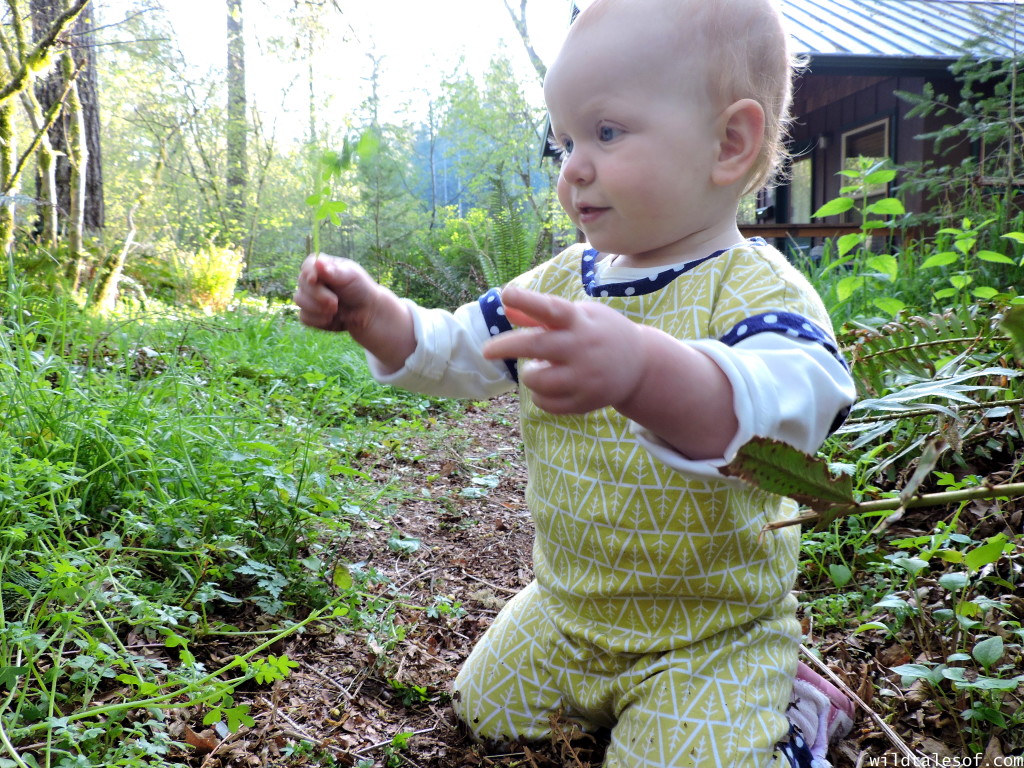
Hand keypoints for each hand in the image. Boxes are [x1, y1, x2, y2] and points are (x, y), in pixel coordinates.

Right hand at [293, 254, 382, 333]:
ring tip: (336, 310)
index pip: (307, 265)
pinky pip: (304, 317)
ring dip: (318, 308)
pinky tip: (331, 319)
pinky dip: (318, 320)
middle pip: (302, 283)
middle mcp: (312, 280)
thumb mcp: (352, 276)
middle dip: (318, 295)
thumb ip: (334, 271)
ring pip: (299, 301)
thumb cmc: (361, 289)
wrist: (367, 313)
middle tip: (335, 302)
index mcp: (322, 266)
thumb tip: (317, 262)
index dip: (308, 272)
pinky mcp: (309, 314)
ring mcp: (309, 297)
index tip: (314, 280)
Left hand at [482, 285, 647, 414]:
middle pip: (536, 346)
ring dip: (529, 374)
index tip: (506, 295)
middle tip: (486, 351)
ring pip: (537, 380)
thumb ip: (540, 313)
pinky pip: (546, 403)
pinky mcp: (585, 402)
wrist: (640, 366)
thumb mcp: (579, 315)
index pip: (552, 309)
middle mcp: (582, 348)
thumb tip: (505, 305)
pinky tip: (550, 387)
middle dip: (505, 346)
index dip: (528, 301)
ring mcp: (585, 377)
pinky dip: (540, 395)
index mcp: (580, 322)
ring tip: (540, 368)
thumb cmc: (600, 334)